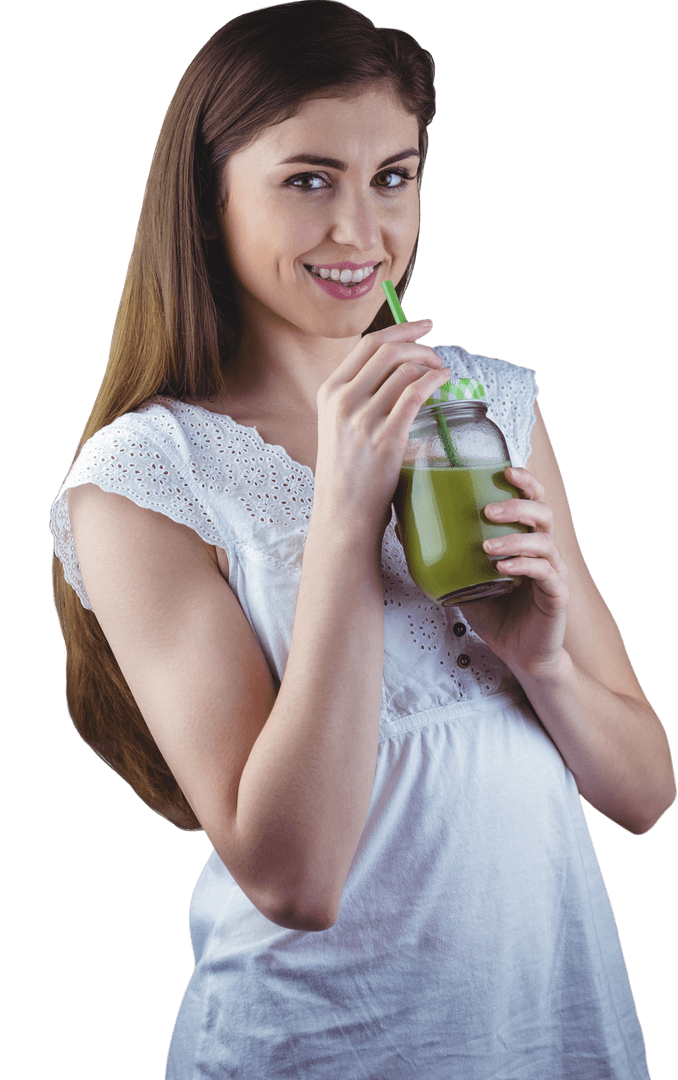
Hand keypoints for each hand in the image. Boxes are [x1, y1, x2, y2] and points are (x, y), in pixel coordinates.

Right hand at [313, 319, 449, 545]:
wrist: (343, 511)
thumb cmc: (347, 470)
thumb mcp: (338, 424)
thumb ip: (358, 395)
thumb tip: (396, 367)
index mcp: (330, 392)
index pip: (368, 345)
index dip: (400, 329)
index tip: (423, 325)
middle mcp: (343, 401)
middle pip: (388, 351)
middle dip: (420, 345)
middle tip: (437, 354)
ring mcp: (363, 419)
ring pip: (405, 371)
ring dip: (431, 365)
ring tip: (442, 374)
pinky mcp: (386, 438)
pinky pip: (416, 394)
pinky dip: (435, 380)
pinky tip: (444, 381)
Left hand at [457, 467, 568, 678]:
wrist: (519, 654)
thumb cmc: (495, 612)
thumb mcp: (462, 578)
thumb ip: (441, 552)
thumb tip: (402, 524)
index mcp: (525, 539)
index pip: (533, 500)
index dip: (525, 481)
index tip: (505, 470)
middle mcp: (544, 550)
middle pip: (543, 512)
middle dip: (517, 505)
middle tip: (487, 510)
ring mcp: (553, 572)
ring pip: (544, 542)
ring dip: (514, 539)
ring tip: (487, 546)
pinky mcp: (557, 595)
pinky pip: (545, 573)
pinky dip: (524, 566)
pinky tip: (503, 568)